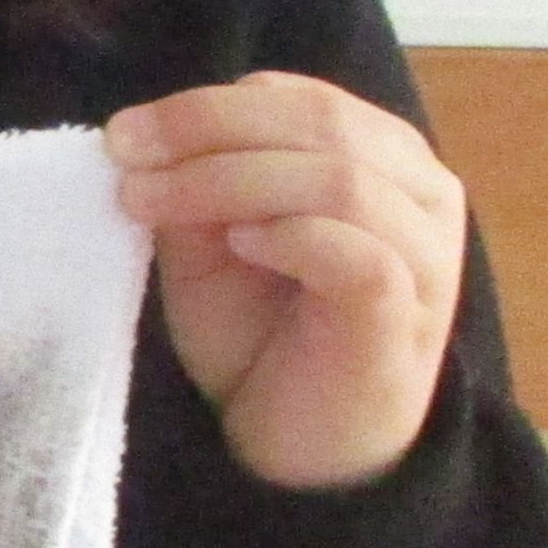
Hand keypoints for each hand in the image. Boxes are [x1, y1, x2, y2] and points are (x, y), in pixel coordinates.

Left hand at [106, 71, 464, 490]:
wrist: (298, 447)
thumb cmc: (262, 336)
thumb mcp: (210, 246)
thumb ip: (197, 189)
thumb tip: (150, 138)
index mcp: (377, 156)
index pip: (297, 100)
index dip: (206, 106)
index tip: (123, 134)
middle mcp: (417, 191)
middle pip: (320, 122)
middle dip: (208, 130)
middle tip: (126, 155)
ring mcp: (423, 253)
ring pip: (339, 178)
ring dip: (230, 180)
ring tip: (155, 203)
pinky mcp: (406, 312)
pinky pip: (361, 253)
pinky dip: (292, 236)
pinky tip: (240, 244)